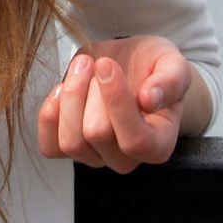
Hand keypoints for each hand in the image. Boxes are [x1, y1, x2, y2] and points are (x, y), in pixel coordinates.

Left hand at [36, 35, 193, 172]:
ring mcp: (95, 157)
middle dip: (93, 89)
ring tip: (83, 68)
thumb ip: (171, 80)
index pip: (135, 141)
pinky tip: (63, 88)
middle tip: (100, 62)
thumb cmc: (153, 68)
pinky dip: (51, 113)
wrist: (128, 65)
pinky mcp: (68, 149)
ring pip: (71, 142)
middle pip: (98, 135)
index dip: (117, 102)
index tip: (107, 63)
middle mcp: (126, 159)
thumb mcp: (173, 63)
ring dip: (72, 96)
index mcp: (158, 145)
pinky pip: (50, 146)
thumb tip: (150, 100)